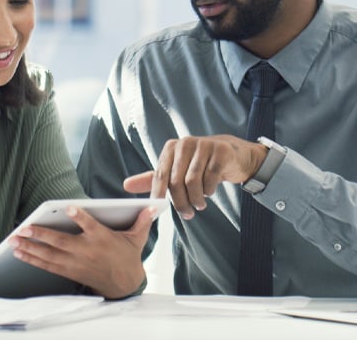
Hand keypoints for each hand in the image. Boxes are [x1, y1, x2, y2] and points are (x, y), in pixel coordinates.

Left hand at [8, 205, 154, 298]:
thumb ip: (142, 220)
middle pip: (61, 242)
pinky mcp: (70, 272)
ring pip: (50, 255)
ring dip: (30, 248)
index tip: (69, 209)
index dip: (80, 217)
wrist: (124, 285)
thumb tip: (154, 206)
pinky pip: (48, 265)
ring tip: (14, 241)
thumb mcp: (137, 238)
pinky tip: (20, 253)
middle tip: (24, 228)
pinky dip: (33, 259)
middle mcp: (87, 251)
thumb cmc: (128, 257)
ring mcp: (76, 263)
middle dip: (40, 235)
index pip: (91, 226)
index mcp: (103, 239)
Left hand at [123, 134, 265, 219]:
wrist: (231, 154)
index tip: (160, 210)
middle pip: (176, 181)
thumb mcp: (175, 171)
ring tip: (200, 205)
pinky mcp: (220, 151)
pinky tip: (210, 192)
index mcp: (171, 147)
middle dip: (181, 202)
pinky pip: (211, 178)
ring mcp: (204, 145)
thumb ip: (153, 179)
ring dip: (196, 199)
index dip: (159, 194)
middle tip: (187, 214)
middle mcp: (186, 143)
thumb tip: (126, 185)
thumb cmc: (199, 165)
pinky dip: (209, 190)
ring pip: (193, 181)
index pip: (160, 175)